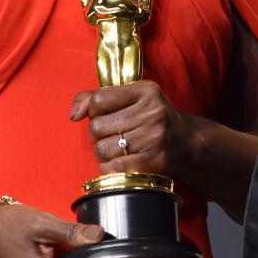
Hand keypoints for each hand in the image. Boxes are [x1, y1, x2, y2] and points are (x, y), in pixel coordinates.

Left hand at [70, 81, 191, 176]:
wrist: (184, 140)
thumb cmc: (148, 116)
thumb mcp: (128, 97)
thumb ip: (95, 98)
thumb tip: (74, 114)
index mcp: (145, 90)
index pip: (98, 100)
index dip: (94, 111)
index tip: (104, 115)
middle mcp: (152, 112)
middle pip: (97, 127)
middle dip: (97, 134)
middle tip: (110, 134)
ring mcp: (155, 137)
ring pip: (103, 149)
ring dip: (102, 152)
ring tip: (114, 148)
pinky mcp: (155, 160)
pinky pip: (115, 167)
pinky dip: (109, 167)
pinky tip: (117, 162)